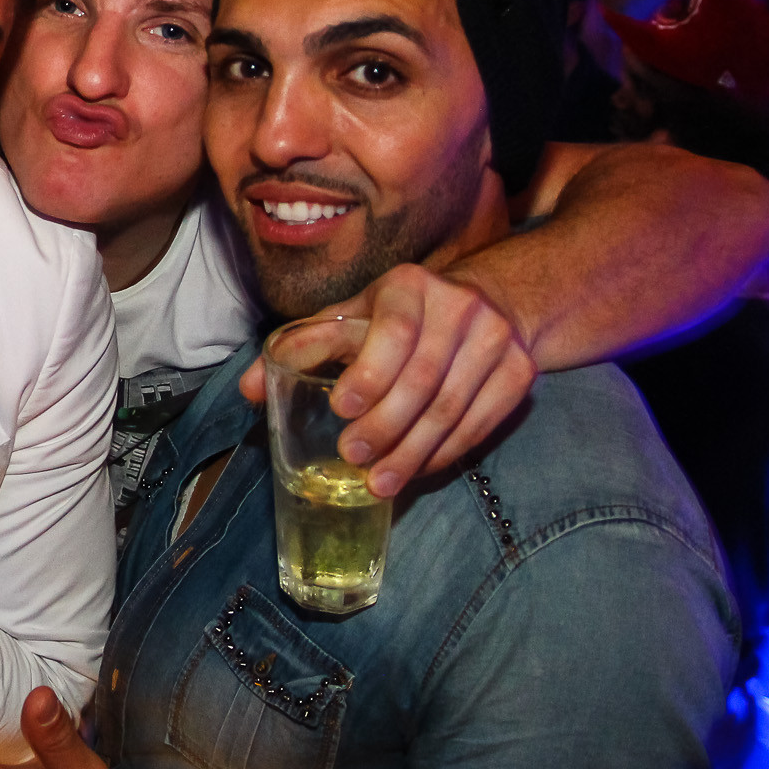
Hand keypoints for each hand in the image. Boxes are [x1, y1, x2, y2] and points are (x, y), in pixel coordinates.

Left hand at [239, 264, 535, 497]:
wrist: (490, 305)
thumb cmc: (398, 318)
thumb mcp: (350, 319)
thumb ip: (300, 349)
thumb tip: (247, 391)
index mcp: (408, 286)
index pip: (393, 329)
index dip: (370, 371)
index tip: (342, 408)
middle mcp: (459, 306)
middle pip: (422, 378)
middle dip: (386, 424)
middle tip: (353, 457)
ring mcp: (496, 339)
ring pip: (452, 407)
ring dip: (414, 452)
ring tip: (379, 482)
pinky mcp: (520, 373)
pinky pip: (481, 423)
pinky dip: (446, 453)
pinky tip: (417, 471)